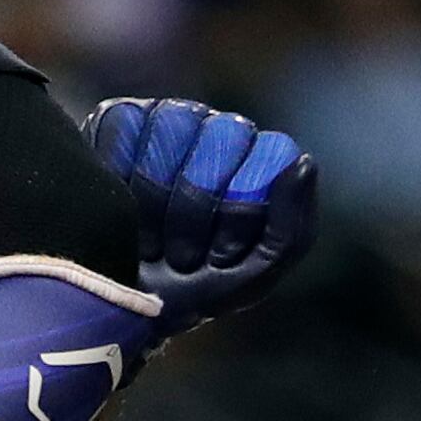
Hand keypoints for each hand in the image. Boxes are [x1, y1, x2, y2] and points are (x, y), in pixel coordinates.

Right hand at [86, 97, 316, 327]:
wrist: (127, 302)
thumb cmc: (200, 287)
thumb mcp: (255, 274)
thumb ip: (290, 227)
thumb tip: (302, 163)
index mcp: (260, 160)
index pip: (267, 154)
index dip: (240, 210)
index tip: (221, 255)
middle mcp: (218, 129)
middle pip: (221, 136)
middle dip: (194, 209)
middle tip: (181, 254)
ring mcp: (170, 118)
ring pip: (172, 123)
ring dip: (153, 194)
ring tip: (150, 234)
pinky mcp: (119, 119)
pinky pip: (122, 122)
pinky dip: (117, 170)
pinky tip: (120, 204)